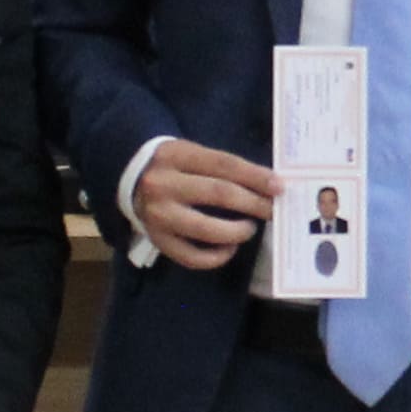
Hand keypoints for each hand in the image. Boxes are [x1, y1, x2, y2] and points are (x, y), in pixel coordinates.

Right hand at [130, 139, 277, 272]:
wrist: (131, 178)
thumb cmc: (175, 166)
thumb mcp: (193, 154)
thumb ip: (224, 168)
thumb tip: (269, 186)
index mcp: (176, 155)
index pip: (223, 165)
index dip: (255, 177)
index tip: (279, 188)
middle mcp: (163, 184)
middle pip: (218, 194)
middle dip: (253, 204)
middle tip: (272, 210)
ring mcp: (158, 215)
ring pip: (205, 229)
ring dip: (236, 232)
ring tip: (250, 228)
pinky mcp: (157, 240)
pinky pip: (191, 256)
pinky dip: (216, 257)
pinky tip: (229, 248)